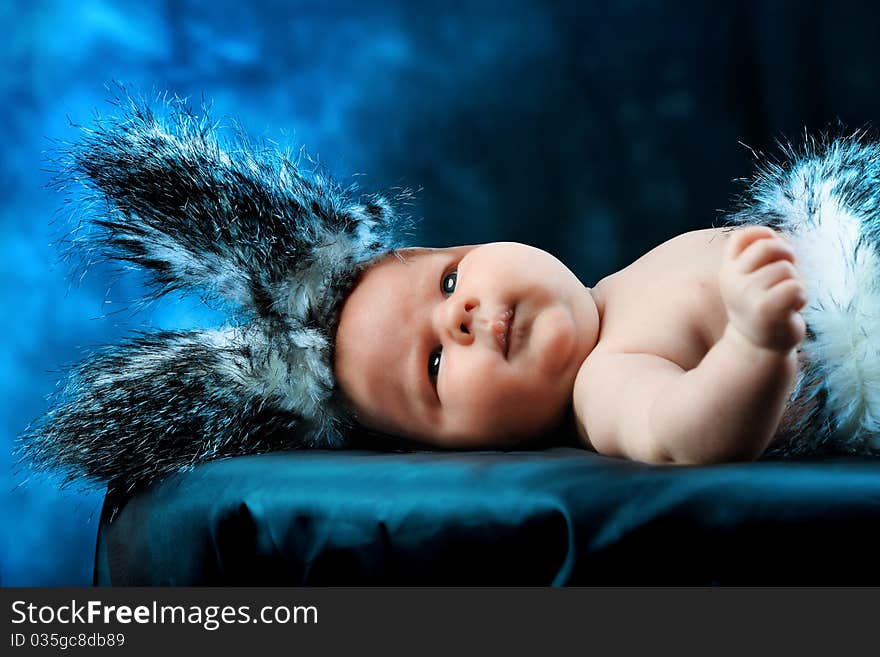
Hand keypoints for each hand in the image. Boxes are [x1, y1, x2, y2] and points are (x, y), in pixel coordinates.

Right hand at [719, 226, 806, 351]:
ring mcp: (747, 294)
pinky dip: (801, 297)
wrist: (758, 347)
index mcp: (727, 271)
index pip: (742, 237)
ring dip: (795, 282)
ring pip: (786, 268)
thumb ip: (757, 256)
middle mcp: (732, 280)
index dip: (764, 236)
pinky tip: (792, 309)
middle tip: (788, 275)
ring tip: (786, 299)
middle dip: (787, 256)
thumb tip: (776, 236)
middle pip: (769, 246)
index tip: (774, 253)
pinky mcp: (766, 308)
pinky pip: (795, 286)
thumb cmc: (762, 307)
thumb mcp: (751, 279)